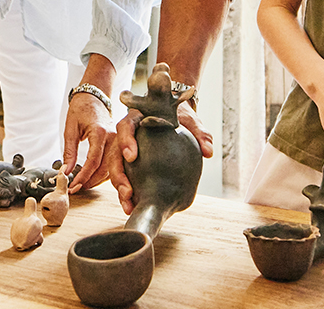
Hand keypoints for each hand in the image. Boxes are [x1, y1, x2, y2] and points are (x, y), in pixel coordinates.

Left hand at [62, 91, 115, 190]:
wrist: (95, 97)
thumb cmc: (81, 109)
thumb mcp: (70, 128)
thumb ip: (69, 151)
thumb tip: (65, 172)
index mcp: (100, 132)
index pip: (93, 160)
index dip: (83, 175)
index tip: (73, 185)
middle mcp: (113, 138)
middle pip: (106, 167)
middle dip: (91, 182)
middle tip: (77, 190)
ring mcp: (118, 142)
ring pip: (111, 168)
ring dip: (96, 180)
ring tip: (81, 187)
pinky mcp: (118, 145)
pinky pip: (113, 164)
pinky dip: (103, 175)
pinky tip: (91, 180)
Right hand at [110, 100, 213, 214]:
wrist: (177, 118)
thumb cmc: (180, 117)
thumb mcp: (190, 121)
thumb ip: (199, 133)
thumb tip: (208, 152)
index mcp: (138, 119)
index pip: (125, 126)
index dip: (125, 141)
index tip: (131, 156)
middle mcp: (127, 135)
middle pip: (115, 153)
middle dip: (118, 173)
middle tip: (128, 191)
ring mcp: (125, 150)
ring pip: (116, 168)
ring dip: (120, 187)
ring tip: (128, 204)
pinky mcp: (129, 164)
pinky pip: (124, 177)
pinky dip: (126, 193)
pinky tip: (132, 206)